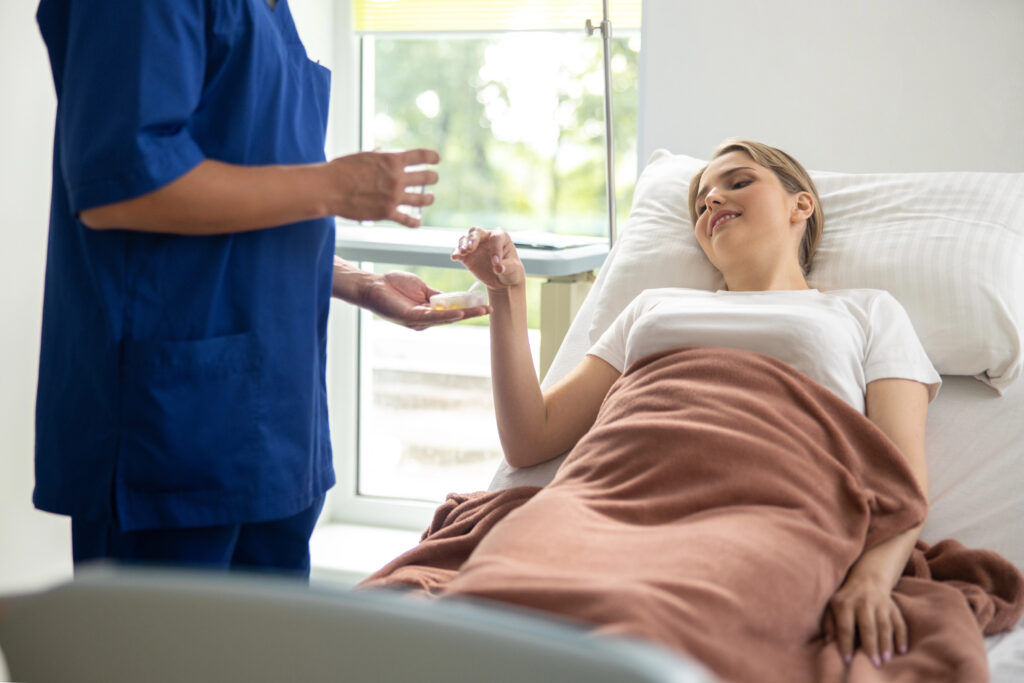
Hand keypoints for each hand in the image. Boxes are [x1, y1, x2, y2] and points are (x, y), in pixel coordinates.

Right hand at [325, 149, 438, 227]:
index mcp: (392, 160)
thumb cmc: (342, 169)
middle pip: (426, 177)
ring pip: (421, 199)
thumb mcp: (364, 155)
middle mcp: (397, 178)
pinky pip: (407, 219)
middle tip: (433, 178)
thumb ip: (379, 156)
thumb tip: (385, 153)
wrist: (330, 188)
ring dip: (428, 198)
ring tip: (430, 198)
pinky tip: (417, 222)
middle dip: (432, 177)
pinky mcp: (387, 213)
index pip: (421, 156)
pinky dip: (414, 222)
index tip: (437, 159)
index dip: (432, 156)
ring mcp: (394, 197)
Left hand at [359, 270, 489, 329]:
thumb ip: (436, 296)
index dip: (468, 308)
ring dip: (465, 314)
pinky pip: (432, 317)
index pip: (452, 311)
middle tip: (490, 310)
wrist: (372, 285)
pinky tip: (459, 312)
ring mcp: (418, 321)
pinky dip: (446, 315)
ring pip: (446, 318)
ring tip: (482, 311)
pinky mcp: (410, 318)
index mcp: (427, 313)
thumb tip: (453, 298)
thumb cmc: (393, 285)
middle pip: (453, 316)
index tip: (484, 304)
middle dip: (472, 313)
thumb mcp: (421, 289)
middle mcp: (424, 321)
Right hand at [449, 227, 524, 289]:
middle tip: (471, 248)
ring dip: (462, 245)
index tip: (496, 263)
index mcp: (500, 236)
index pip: (495, 238)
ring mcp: (475, 245)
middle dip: (473, 239)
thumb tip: (499, 268)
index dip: (495, 249)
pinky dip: (456, 253)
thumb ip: (506, 266)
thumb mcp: (513, 269)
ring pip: (465, 239)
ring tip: (463, 252)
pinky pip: (458, 252)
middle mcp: (486, 237)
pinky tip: (454, 257)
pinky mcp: (466, 256)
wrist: (502, 279)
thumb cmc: (510, 269)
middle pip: (476, 232)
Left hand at [822, 575, 908, 667]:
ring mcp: (880, 604)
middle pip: (867, 627)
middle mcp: (863, 603)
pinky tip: (901, 650)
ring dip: (886, 643)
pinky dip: (901, 637)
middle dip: (870, 646)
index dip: (846, 644)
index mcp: (845, 604)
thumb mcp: (832, 606)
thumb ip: (829, 623)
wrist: (868, 579)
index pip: (845, 627)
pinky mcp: (893, 607)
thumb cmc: (846, 599)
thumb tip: (828, 642)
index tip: (847, 661)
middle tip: (873, 663)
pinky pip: (899, 623)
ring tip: (886, 659)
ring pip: (884, 625)